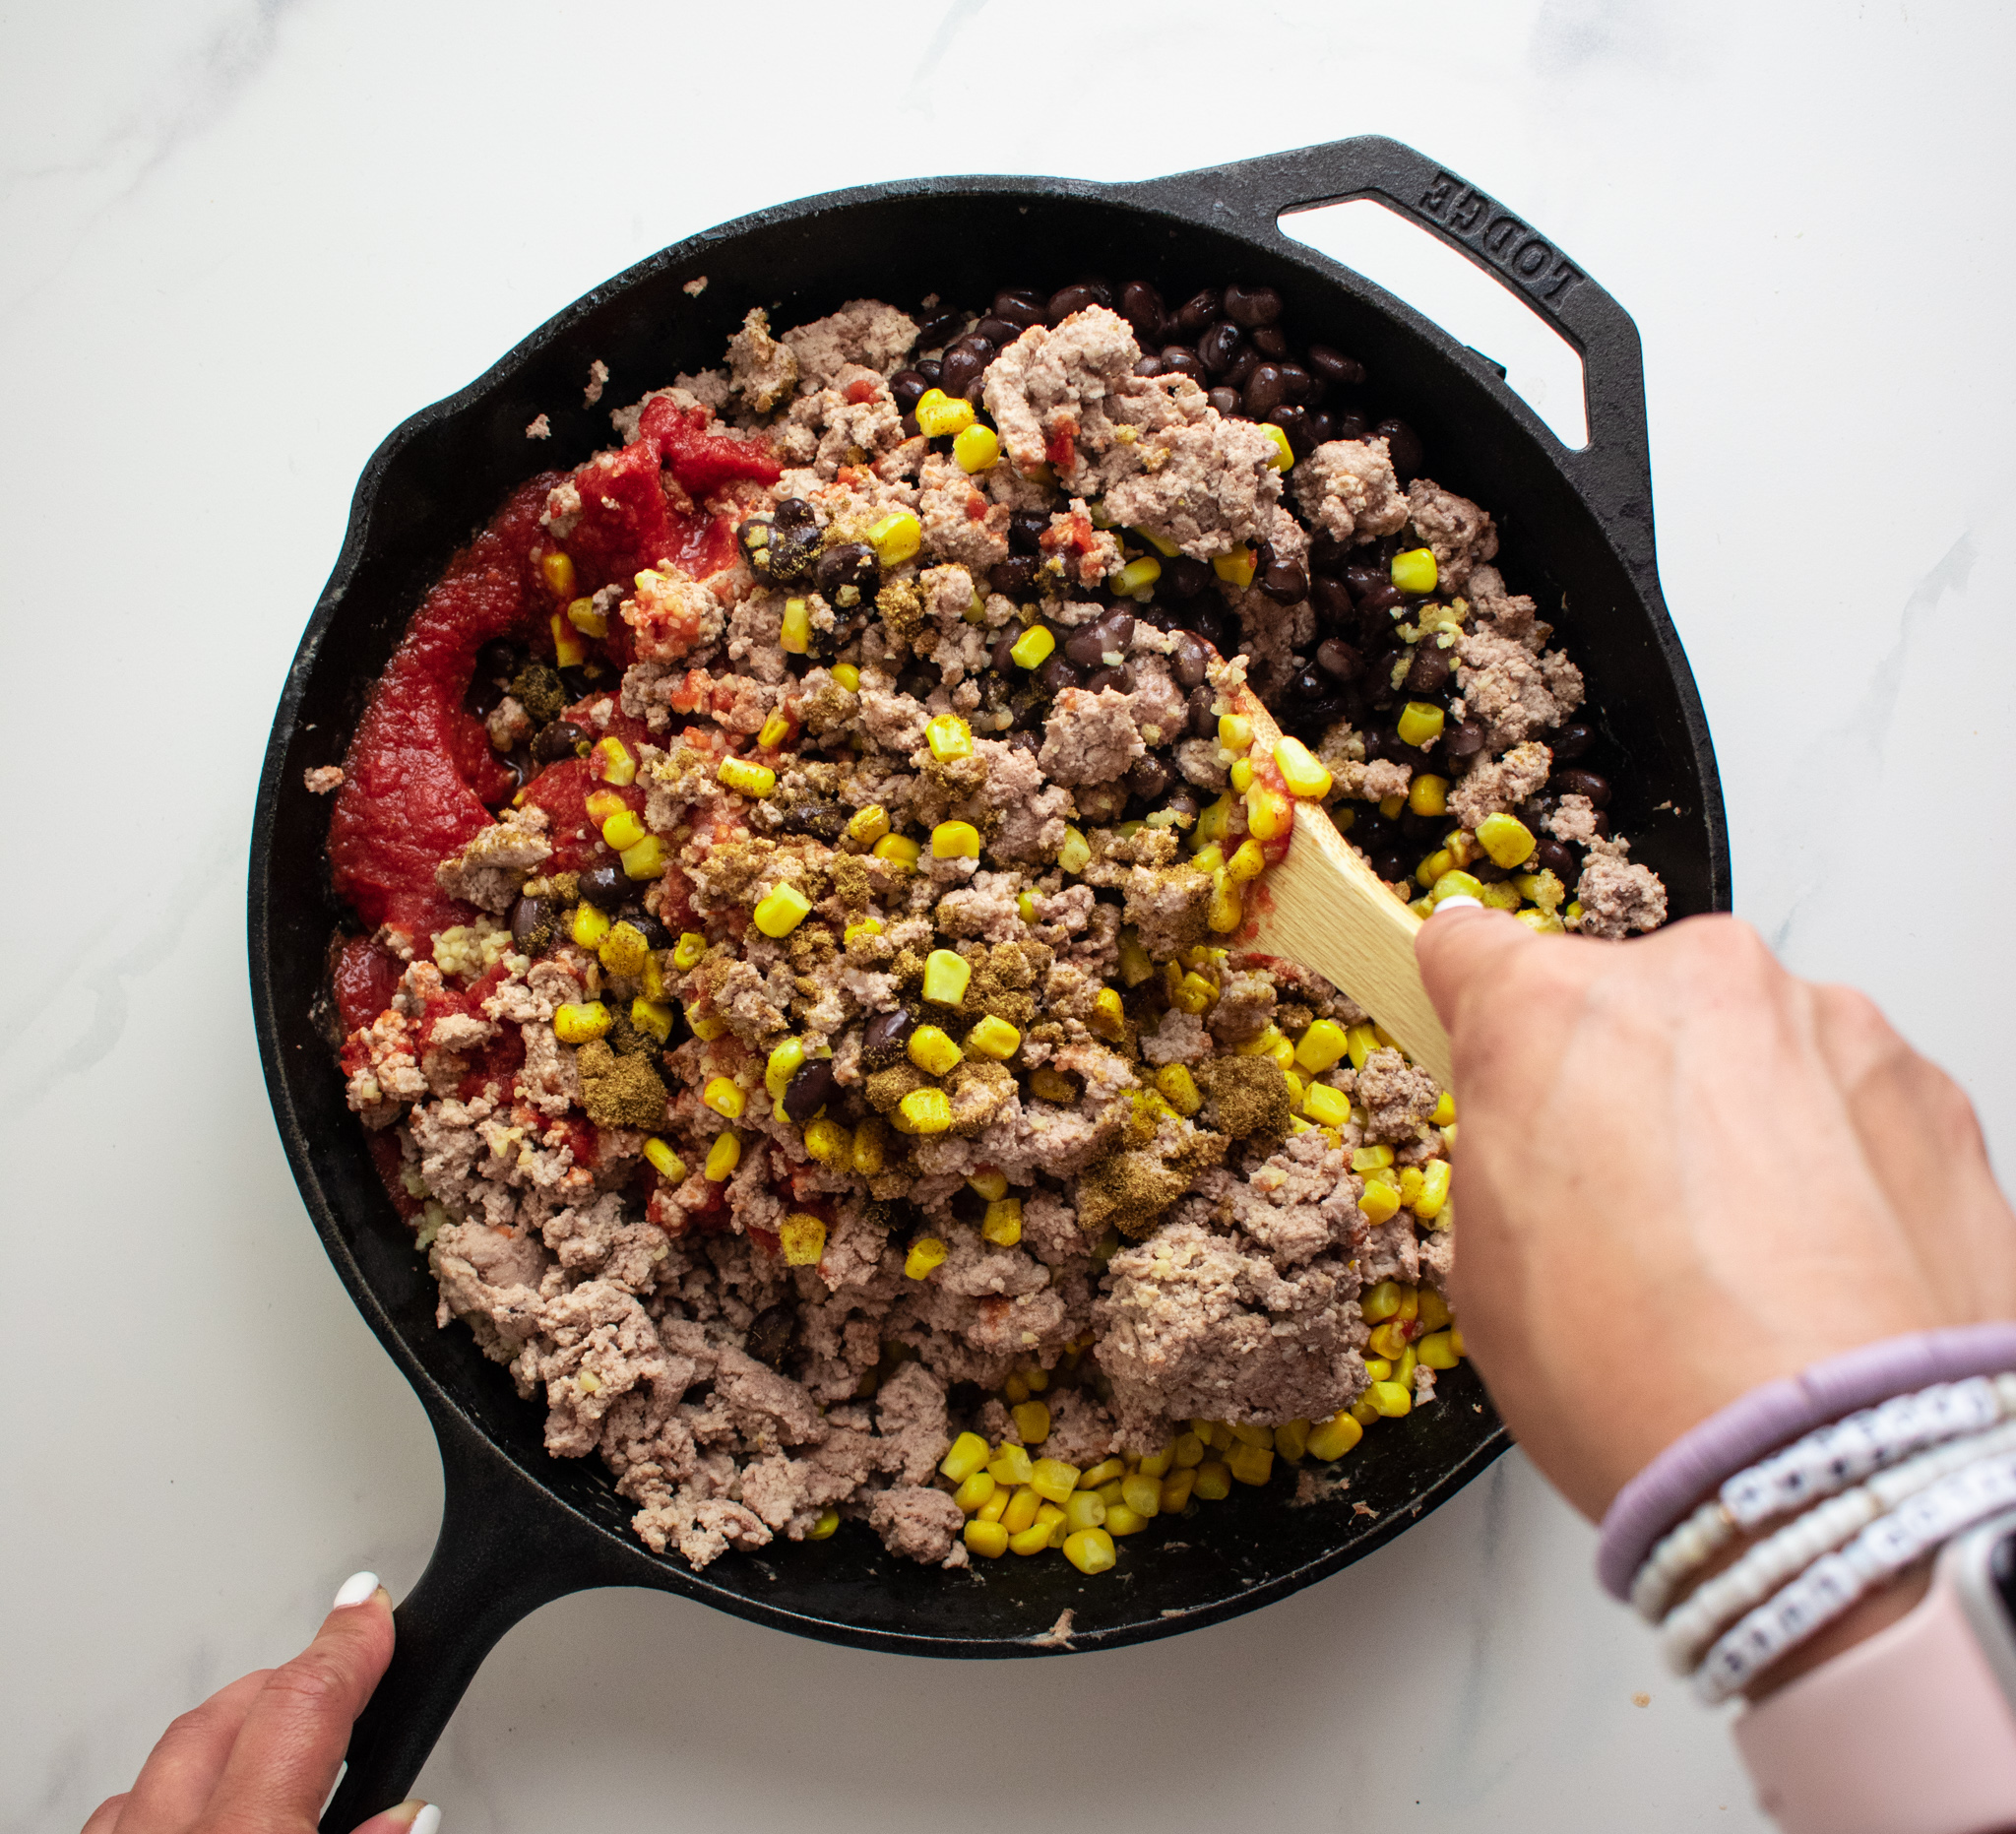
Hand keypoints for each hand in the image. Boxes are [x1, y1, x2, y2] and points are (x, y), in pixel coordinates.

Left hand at [81, 1573, 429, 1833]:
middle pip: (228, 1712)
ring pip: (162, 1759)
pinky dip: (163, 1794)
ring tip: (281, 1744)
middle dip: (293, 1679)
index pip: (304, 1702)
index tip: (370, 1604)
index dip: (348, 1640)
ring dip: (226, 1734)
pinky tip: (197, 1808)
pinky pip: (115, 1815)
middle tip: (349, 1675)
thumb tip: (405, 1812)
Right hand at [1414, 908, 2015, 1521]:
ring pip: (1750, 1045)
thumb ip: (1504, 1147)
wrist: (1837, 1461)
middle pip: (1631, 1002)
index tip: (1486, 1038)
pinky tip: (1817, 1263)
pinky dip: (1833, 1158)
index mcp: (1548, 1010)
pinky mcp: (1928, 1086)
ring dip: (1736, 1114)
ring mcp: (1824, 1026)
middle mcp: (1692, 983)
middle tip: (1629, 1203)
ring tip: (1740, 1254)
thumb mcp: (1484, 1267)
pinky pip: (1849, 1098)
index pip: (1474, 949)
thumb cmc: (1644, 1377)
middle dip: (1625, 1077)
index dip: (1474, 1004)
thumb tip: (1531, 1133)